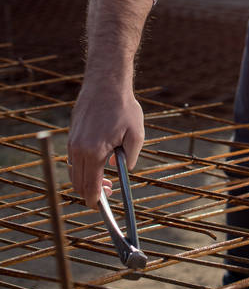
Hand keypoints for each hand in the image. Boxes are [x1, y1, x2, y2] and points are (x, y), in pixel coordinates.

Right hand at [68, 83, 144, 208]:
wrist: (106, 83)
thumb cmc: (123, 107)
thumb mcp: (136, 134)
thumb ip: (129, 158)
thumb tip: (121, 171)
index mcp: (95, 152)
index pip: (90, 187)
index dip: (96, 200)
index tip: (102, 205)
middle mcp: (79, 149)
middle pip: (78, 184)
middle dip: (91, 193)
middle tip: (108, 191)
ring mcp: (73, 142)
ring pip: (74, 172)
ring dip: (86, 179)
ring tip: (104, 176)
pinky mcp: (72, 134)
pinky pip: (74, 159)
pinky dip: (83, 166)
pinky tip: (97, 160)